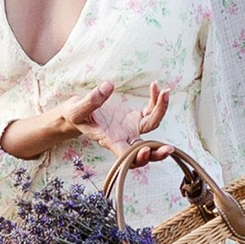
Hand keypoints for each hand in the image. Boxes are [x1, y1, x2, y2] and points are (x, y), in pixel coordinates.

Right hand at [0, 79, 168, 166]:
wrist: (78, 112)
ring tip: (165, 92)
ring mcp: (131, 129)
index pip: (126, 156)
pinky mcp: (135, 118)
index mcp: (110, 141)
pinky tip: (154, 86)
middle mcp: (124, 138)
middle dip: (158, 152)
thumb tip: (108, 86)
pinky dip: (156, 100)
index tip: (144, 151)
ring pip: (152, 126)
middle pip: (145, 150)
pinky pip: (151, 111)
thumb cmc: (75, 115)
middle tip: (169, 149)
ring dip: (162, 111)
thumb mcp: (77, 109)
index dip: (137, 157)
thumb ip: (91, 100)